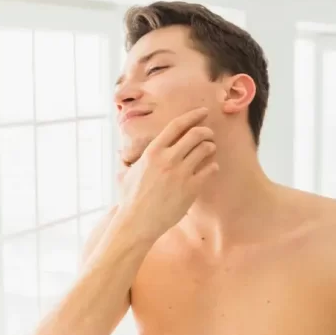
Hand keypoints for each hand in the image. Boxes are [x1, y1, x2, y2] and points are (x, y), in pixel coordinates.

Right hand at [117, 107, 218, 240]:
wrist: (138, 222)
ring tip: (210, 149)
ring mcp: (181, 173)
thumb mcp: (126, 174)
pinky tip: (211, 168)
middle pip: (195, 134)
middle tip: (209, 133)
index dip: (193, 115)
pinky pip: (210, 170)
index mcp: (152, 152)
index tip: (202, 112)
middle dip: (206, 131)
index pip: (177, 126)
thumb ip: (130, 161)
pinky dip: (213, 166)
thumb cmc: (130, 199)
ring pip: (205, 149)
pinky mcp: (191, 188)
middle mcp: (167, 159)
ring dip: (210, 147)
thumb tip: (122, 154)